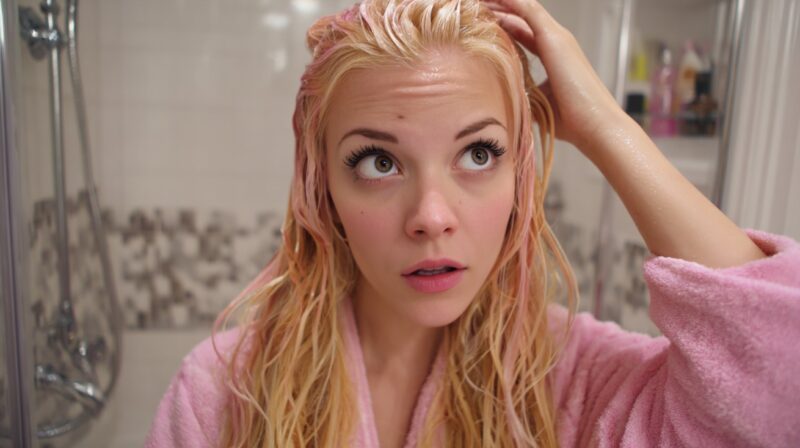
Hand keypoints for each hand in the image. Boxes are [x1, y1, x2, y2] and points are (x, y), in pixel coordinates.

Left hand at [483, 0, 627, 150]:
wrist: (595, 124)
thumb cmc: (572, 122)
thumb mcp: (538, 104)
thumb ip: (522, 94)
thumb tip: (500, 99)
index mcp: (553, 55)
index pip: (522, 32)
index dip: (501, 25)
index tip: (477, 24)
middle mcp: (556, 42)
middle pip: (521, 17)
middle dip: (497, 10)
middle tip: (471, 6)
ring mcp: (557, 38)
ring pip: (523, 8)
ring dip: (500, 2)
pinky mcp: (555, 38)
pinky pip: (528, 9)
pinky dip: (509, 1)